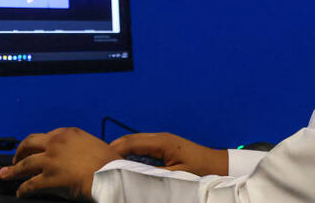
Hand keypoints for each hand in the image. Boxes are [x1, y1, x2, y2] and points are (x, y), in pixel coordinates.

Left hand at [0, 127, 121, 199]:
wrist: (110, 175)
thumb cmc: (110, 164)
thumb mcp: (95, 146)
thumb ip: (82, 147)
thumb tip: (77, 155)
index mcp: (68, 133)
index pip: (47, 136)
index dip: (39, 144)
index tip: (35, 149)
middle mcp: (56, 142)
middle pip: (30, 143)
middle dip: (20, 151)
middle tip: (15, 158)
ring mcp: (51, 160)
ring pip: (25, 164)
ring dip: (13, 170)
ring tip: (4, 174)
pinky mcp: (48, 177)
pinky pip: (30, 184)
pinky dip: (23, 189)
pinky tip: (20, 192)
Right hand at [109, 132, 227, 175]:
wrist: (218, 166)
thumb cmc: (200, 171)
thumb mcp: (175, 176)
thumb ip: (153, 176)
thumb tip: (132, 178)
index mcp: (161, 142)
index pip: (130, 143)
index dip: (112, 151)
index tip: (99, 161)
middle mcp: (159, 137)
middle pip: (129, 140)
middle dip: (112, 149)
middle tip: (97, 161)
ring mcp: (161, 140)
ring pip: (134, 142)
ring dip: (120, 151)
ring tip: (106, 163)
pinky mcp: (164, 146)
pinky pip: (142, 147)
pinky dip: (130, 153)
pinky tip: (124, 163)